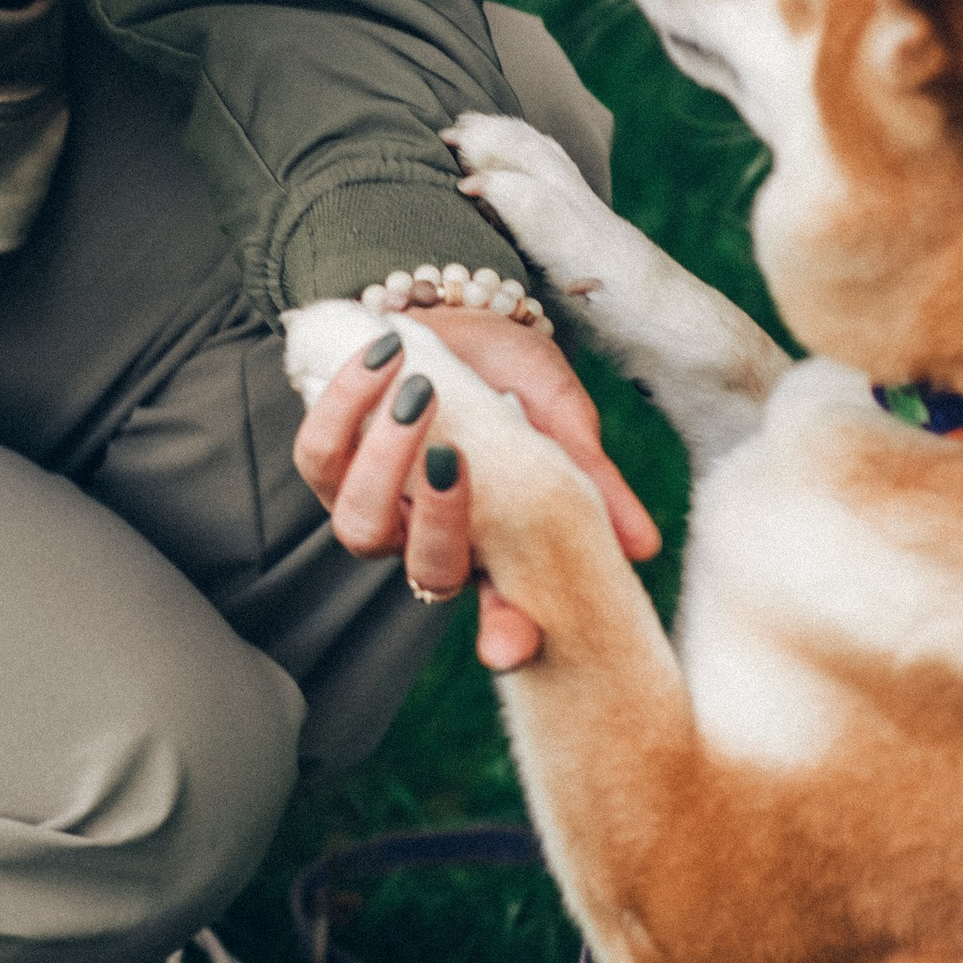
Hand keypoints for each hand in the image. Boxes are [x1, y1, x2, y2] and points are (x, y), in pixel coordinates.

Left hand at [292, 306, 659, 672]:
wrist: (452, 316)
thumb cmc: (512, 377)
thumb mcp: (563, 422)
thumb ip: (594, 479)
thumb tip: (643, 548)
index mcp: (491, 549)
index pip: (503, 612)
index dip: (505, 633)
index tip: (509, 646)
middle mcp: (426, 542)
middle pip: (424, 570)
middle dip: (437, 521)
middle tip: (453, 455)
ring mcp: (372, 505)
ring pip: (358, 520)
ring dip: (382, 457)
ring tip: (418, 390)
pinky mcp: (327, 461)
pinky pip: (318, 453)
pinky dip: (346, 403)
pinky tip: (385, 358)